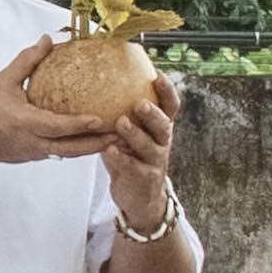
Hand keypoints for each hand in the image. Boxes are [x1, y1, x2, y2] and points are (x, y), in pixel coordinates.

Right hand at [0, 38, 114, 164]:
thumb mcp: (2, 82)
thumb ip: (27, 61)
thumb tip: (48, 39)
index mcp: (25, 123)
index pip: (57, 126)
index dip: (80, 124)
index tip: (102, 119)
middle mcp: (32, 142)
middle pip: (71, 148)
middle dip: (98, 143)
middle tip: (123, 135)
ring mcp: (33, 153)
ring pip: (68, 154)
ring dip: (92, 148)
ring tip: (117, 140)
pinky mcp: (32, 157)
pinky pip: (59, 153)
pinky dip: (77, 148)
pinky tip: (92, 140)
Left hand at [103, 81, 178, 224]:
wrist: (139, 197)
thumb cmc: (130, 158)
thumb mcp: (129, 136)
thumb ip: (122, 116)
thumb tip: (101, 86)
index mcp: (160, 129)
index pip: (170, 107)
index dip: (167, 91)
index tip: (158, 75)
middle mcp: (162, 143)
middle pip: (162, 125)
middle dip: (152, 113)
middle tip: (139, 102)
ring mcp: (154, 161)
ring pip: (148, 146)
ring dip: (135, 134)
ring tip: (121, 122)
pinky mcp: (143, 179)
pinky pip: (133, 167)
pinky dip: (121, 158)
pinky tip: (109, 150)